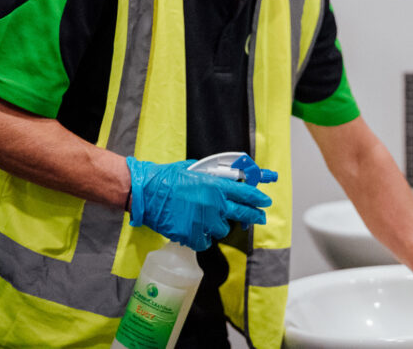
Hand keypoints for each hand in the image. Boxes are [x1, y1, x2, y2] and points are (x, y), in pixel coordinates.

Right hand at [126, 157, 271, 250]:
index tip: (265, 201)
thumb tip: (221, 178)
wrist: (147, 193)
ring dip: (218, 226)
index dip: (258, 198)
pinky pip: (205, 242)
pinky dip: (201, 238)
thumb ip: (210, 177)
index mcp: (216, 185)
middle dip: (254, 216)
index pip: (246, 193)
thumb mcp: (193, 170)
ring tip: (205, 220)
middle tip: (260, 218)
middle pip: (243, 213)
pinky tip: (194, 231)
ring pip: (222, 230)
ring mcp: (204, 221)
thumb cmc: (167, 178)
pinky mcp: (193, 236)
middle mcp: (215, 204)